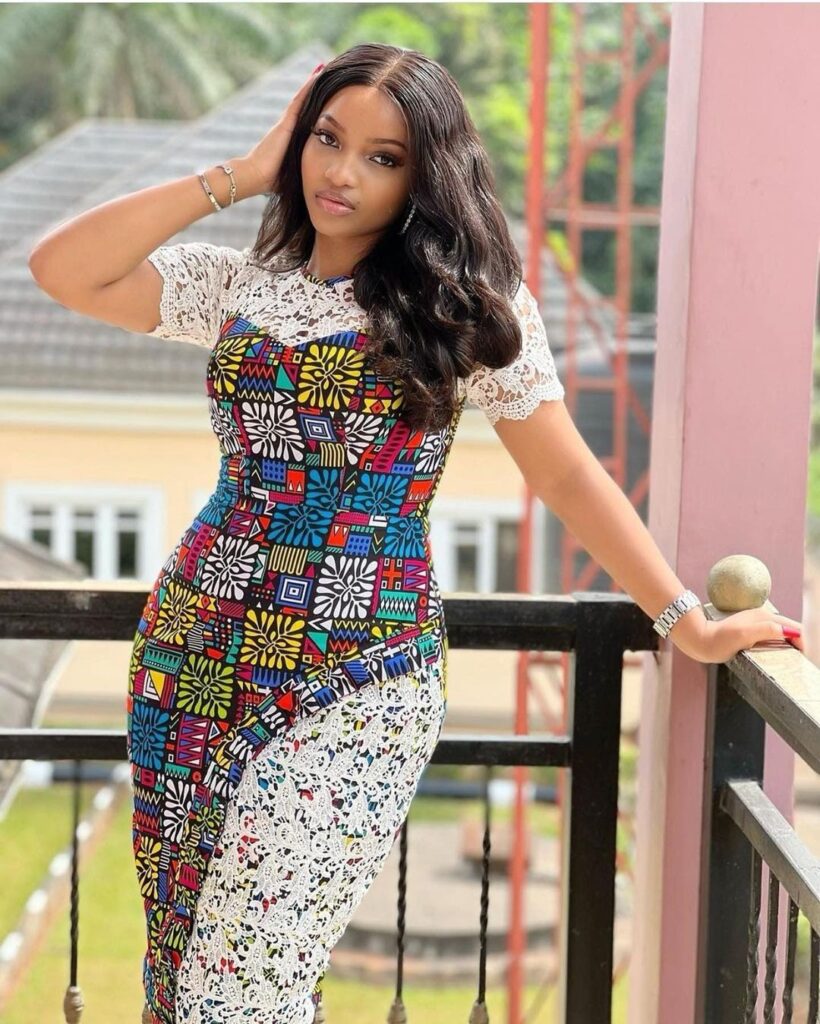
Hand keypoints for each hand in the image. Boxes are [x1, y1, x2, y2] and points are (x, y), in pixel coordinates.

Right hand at [244, 64, 323, 195]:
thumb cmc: (272, 181)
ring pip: (305, 97)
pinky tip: (320, 72)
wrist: (255, 177)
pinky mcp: (287, 121)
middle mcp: (290, 126)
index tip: (332, 97)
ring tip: (328, 66)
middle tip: (333, 73)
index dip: (320, 106)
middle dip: (319, 89)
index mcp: (293, 138)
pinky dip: (310, 85)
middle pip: (308, 103)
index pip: (310, 118)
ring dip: (315, 82)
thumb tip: (319, 182)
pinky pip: (301, 99)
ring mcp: (288, 122)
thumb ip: (305, 171)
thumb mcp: (295, 173)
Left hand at [671, 607, 804, 663]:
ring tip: (795, 660)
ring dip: (791, 644)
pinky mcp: (751, 632)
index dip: (803, 641)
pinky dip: (780, 646)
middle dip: (800, 643)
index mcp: (765, 617)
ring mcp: (757, 624)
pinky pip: (772, 638)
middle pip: (790, 629)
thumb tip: (788, 632)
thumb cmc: (718, 641)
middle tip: (802, 662)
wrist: (699, 640)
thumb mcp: (743, 636)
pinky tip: (779, 656)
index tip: (804, 658)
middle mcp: (763, 618)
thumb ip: (766, 630)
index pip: (794, 628)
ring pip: (783, 633)